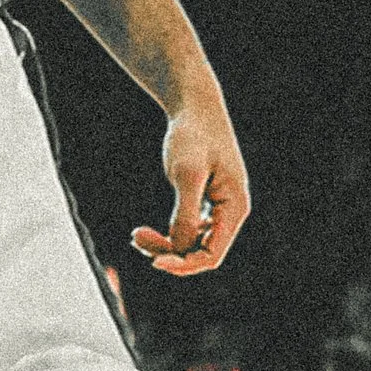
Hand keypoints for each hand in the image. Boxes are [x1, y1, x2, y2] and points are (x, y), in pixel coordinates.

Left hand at [131, 97, 249, 279]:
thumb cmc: (193, 135)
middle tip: (136, 238)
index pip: (212, 254)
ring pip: (191, 242)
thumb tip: (179, 247)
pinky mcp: (204, 200)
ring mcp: (218, 207)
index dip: (184, 264)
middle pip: (199, 251)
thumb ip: (185, 213)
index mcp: (234, 208)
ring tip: (136, 236)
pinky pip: (188, 229)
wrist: (195, 106)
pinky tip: (145, 232)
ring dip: (164, 244)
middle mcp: (230, 212)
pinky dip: (167, 233)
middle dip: (168, 251)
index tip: (154, 261)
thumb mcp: (186, 174)